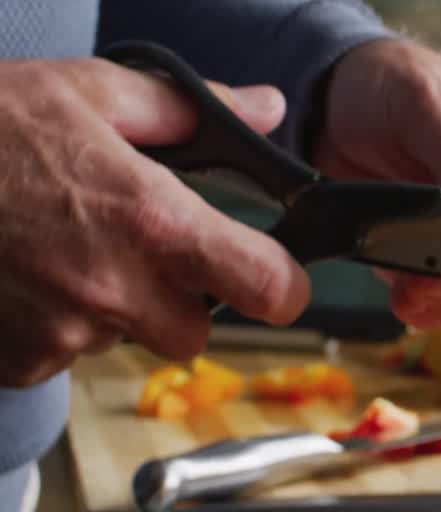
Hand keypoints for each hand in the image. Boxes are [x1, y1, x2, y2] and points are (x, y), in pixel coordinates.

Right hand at [0, 59, 310, 386]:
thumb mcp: (86, 91)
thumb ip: (188, 109)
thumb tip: (265, 108)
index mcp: (151, 220)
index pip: (268, 289)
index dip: (282, 285)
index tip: (273, 275)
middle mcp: (114, 287)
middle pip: (194, 331)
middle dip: (180, 300)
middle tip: (138, 252)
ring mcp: (61, 331)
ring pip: (123, 342)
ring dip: (110, 309)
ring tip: (59, 249)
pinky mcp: (16, 360)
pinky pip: (60, 356)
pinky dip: (52, 324)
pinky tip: (20, 276)